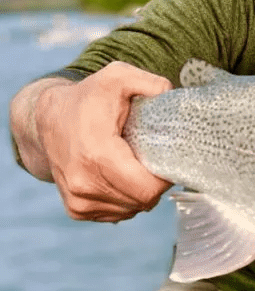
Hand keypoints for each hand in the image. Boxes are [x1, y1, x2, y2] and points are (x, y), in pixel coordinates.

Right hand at [34, 61, 172, 221]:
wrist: (47, 120)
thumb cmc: (88, 98)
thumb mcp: (118, 76)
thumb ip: (151, 82)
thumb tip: (171, 95)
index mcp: (97, 155)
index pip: (148, 188)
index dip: (166, 178)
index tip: (169, 160)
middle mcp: (84, 183)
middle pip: (143, 201)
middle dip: (157, 184)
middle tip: (157, 162)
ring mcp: (78, 200)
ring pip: (132, 209)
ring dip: (142, 193)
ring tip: (137, 166)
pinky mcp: (76, 209)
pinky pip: (117, 214)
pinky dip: (127, 200)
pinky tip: (123, 178)